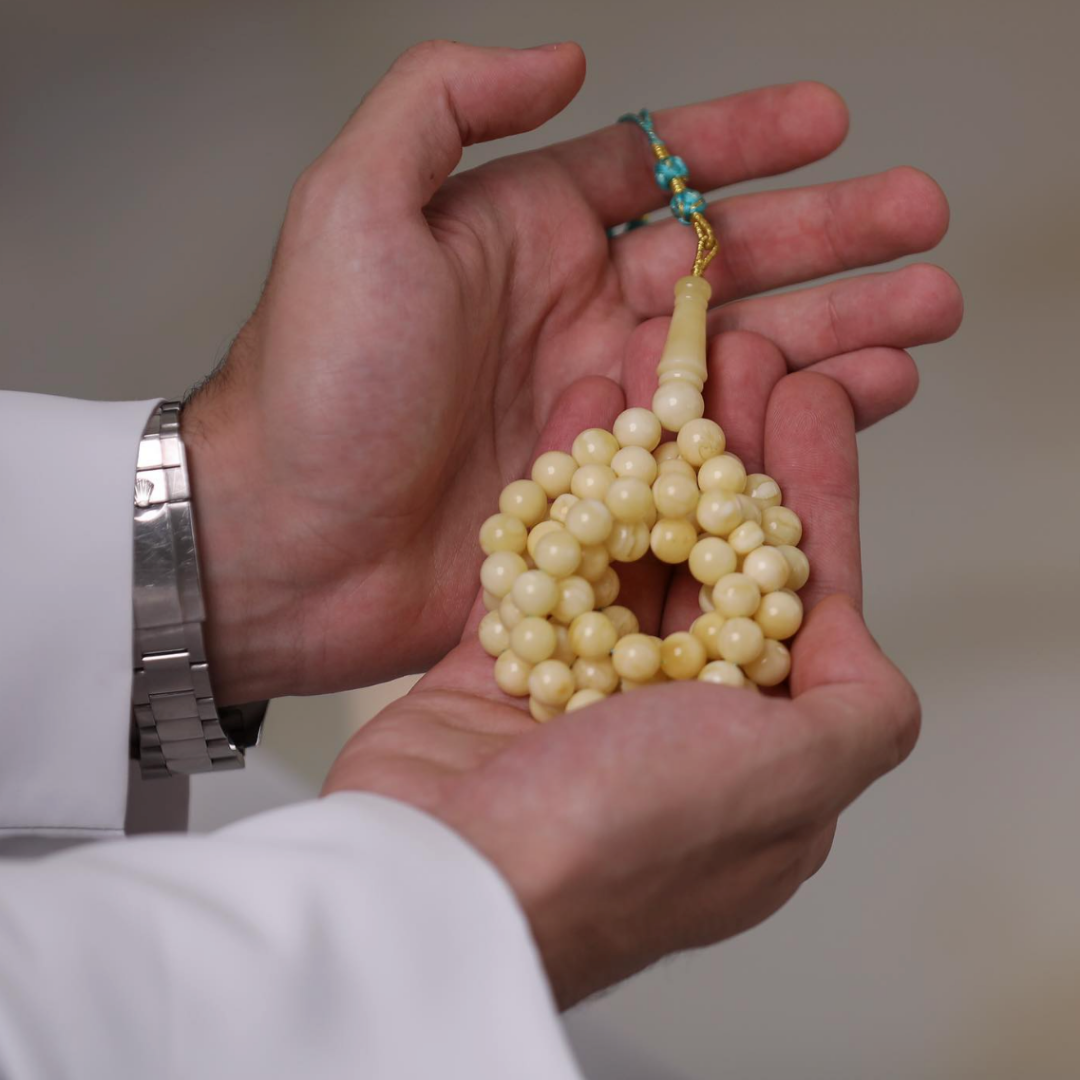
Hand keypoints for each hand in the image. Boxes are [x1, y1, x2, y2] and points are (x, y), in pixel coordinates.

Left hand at [182, 40, 959, 702]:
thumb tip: (561, 60)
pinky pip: (722, 449)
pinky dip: (792, 424)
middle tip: (921, 223)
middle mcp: (570, 318)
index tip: (828, 122)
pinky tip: (861, 402)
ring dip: (838, 330)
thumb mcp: (353, 208)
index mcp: (523, 239)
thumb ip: (442, 104)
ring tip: (924, 313)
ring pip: (742, 357)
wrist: (288, 543)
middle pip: (727, 264)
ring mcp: (598, 410)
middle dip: (830, 240)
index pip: (655, 171)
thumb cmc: (312, 383)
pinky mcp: (611, 496)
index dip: (744, 142)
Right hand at [323, 362, 920, 1008]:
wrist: (440, 883)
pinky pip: (539, 560)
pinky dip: (558, 488)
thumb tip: (847, 637)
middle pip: (712, 556)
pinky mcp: (498, 672)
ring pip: (626, 547)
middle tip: (733, 360)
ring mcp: (579, 693)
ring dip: (647, 455)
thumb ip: (856, 711)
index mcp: (754, 752)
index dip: (815, 491)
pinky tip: (577, 412)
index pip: (799, 593)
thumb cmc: (620, 841)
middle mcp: (670, 721)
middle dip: (728, 454)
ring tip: (657, 364)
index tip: (813, 400)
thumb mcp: (787, 782)